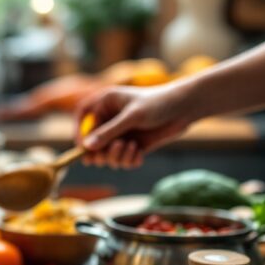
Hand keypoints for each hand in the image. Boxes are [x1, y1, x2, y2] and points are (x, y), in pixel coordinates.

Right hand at [75, 83, 195, 168]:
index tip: (83, 148)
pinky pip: (121, 160)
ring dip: (116, 157)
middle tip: (109, 155)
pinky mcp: (132, 145)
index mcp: (105, 103)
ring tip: (131, 148)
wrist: (185, 108)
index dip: (79, 133)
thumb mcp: (132, 117)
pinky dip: (128, 160)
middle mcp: (110, 119)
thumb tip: (86, 147)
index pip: (82, 119)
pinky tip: (140, 154)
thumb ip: (109, 132)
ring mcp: (121, 133)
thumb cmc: (158, 103)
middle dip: (100, 152)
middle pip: (91, 142)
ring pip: (106, 155)